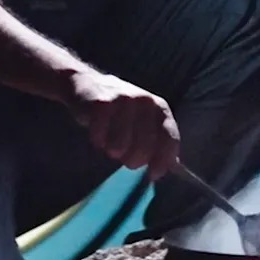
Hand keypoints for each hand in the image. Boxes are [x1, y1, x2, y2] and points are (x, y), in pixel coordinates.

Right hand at [66, 71, 180, 179]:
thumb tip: (172, 166)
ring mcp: (123, 100)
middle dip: (133, 160)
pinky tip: (97, 131)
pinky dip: (97, 141)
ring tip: (109, 139)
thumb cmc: (120, 110)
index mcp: (159, 107)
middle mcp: (145, 101)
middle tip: (123, 156)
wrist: (88, 84)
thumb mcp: (144, 120)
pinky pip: (100, 138)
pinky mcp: (101, 103)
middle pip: (144, 148)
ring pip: (120, 147)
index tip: (154, 175)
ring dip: (112, 150)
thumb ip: (158, 140)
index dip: (163, 161)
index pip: (169, 138)